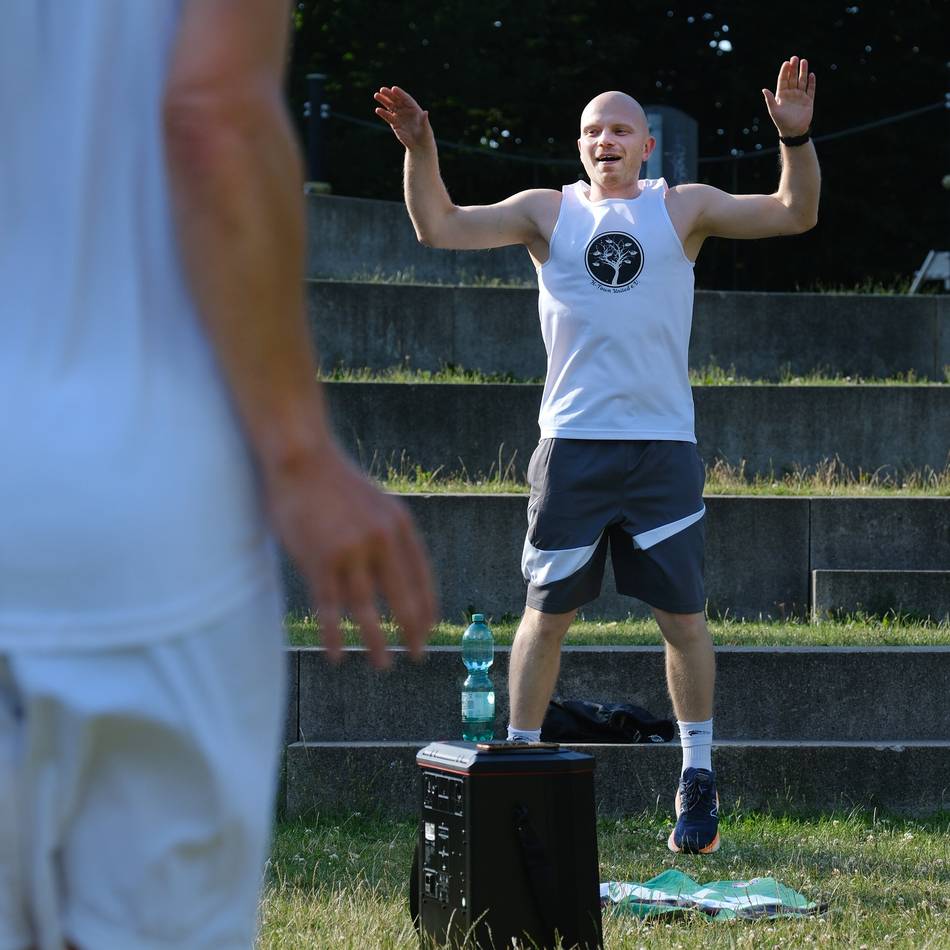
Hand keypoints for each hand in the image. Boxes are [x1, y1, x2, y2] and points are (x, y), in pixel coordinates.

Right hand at [265, 443, 436, 667]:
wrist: (300, 457)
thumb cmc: (334, 481)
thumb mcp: (376, 503)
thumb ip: (388, 535)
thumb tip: (399, 573)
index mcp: (400, 526)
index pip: (422, 579)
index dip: (427, 609)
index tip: (428, 630)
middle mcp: (382, 541)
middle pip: (403, 600)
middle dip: (413, 633)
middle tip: (417, 656)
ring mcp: (351, 552)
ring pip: (367, 611)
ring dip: (376, 643)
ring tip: (382, 666)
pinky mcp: (319, 561)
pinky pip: (329, 609)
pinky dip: (333, 636)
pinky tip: (336, 656)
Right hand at [374, 86, 433, 149]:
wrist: (419, 146)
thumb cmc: (425, 136)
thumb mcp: (426, 128)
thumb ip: (424, 120)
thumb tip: (425, 112)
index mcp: (414, 109)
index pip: (406, 99)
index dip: (400, 93)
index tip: (393, 89)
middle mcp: (406, 110)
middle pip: (397, 100)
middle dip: (389, 95)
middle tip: (382, 89)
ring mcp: (399, 116)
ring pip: (390, 106)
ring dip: (383, 101)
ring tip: (376, 95)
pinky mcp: (395, 123)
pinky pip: (388, 116)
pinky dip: (383, 113)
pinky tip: (378, 110)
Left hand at [762, 56, 815, 137]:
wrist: (793, 131)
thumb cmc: (781, 122)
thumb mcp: (774, 111)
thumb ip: (769, 100)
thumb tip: (763, 89)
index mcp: (781, 95)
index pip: (783, 80)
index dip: (784, 72)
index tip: (786, 63)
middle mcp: (791, 94)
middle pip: (792, 78)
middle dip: (794, 68)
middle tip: (795, 58)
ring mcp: (800, 96)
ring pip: (802, 81)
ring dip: (803, 71)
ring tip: (804, 61)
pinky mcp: (808, 100)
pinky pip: (810, 89)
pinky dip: (811, 82)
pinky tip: (811, 74)